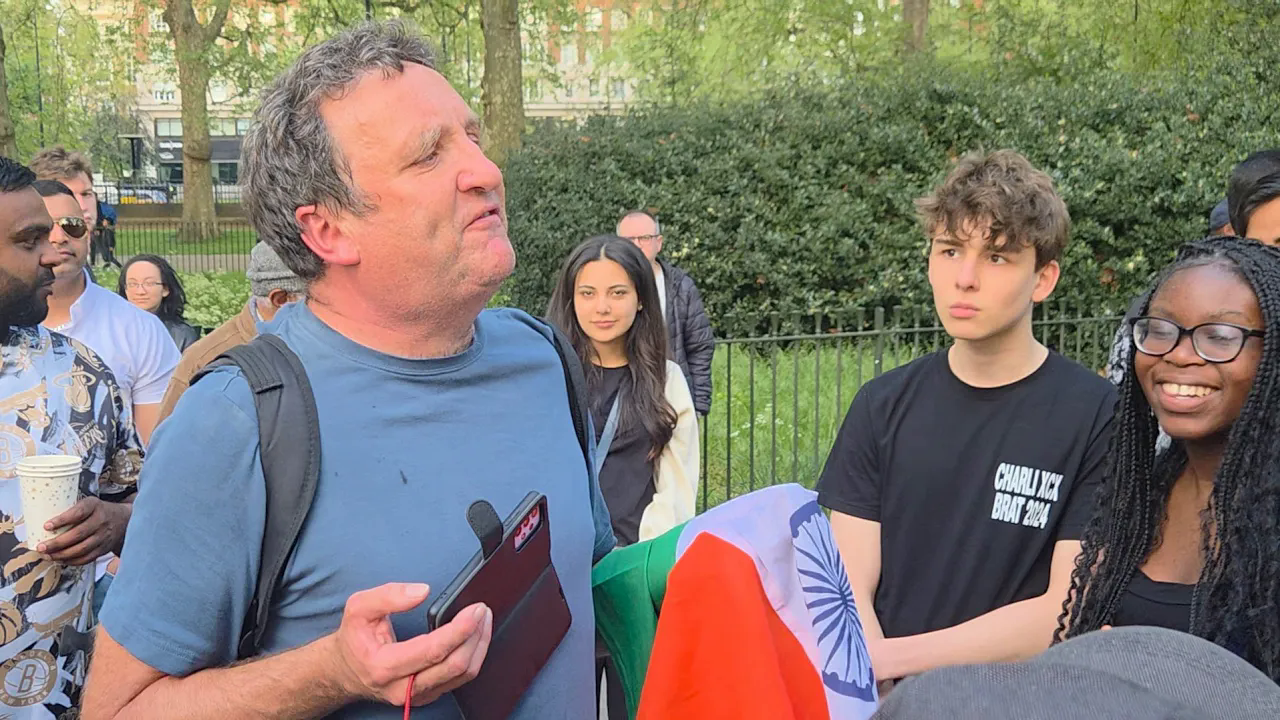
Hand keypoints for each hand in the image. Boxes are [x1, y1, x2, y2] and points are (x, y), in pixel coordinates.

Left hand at [38, 497, 129, 564]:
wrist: (124, 520)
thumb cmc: (98, 511)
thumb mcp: (89, 503)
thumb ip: (72, 511)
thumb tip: (43, 523)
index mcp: (95, 506)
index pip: (79, 512)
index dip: (62, 520)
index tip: (46, 526)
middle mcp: (101, 521)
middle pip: (78, 534)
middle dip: (57, 543)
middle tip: (41, 547)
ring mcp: (103, 536)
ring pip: (81, 549)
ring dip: (62, 554)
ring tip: (47, 555)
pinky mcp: (104, 549)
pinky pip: (86, 558)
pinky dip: (72, 561)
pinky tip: (60, 560)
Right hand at [331, 583, 492, 706]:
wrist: (345, 671)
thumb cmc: (354, 640)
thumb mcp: (359, 608)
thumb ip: (388, 596)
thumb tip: (421, 591)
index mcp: (384, 666)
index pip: (433, 650)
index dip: (460, 629)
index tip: (475, 610)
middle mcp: (402, 688)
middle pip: (454, 665)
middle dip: (475, 635)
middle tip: (482, 610)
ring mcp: (417, 695)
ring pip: (462, 675)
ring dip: (479, 646)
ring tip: (483, 620)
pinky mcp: (427, 695)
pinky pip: (459, 679)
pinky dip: (473, 656)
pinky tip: (474, 637)